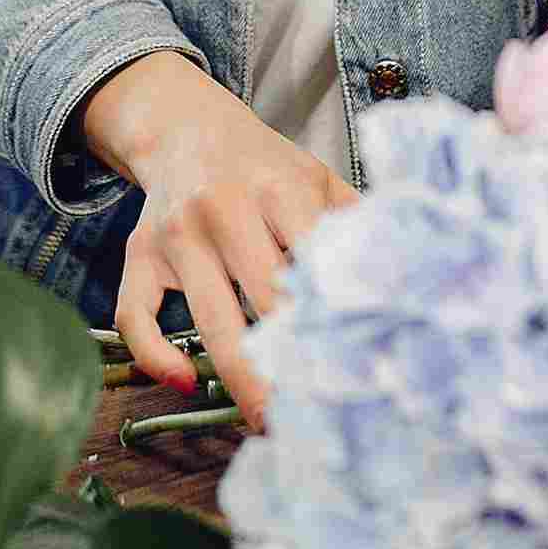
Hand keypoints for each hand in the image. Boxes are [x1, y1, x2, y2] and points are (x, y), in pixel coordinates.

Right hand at [78, 54, 356, 431]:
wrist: (185, 126)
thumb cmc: (264, 165)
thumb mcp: (317, 176)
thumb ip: (357, 222)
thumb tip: (413, 279)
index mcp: (278, 186)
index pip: (313, 263)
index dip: (335, 320)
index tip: (360, 370)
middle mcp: (223, 207)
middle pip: (263, 300)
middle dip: (295, 363)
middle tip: (322, 416)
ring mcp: (177, 234)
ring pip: (208, 318)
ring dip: (242, 378)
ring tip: (270, 422)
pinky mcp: (138, 254)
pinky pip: (134, 315)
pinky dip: (154, 355)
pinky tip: (184, 382)